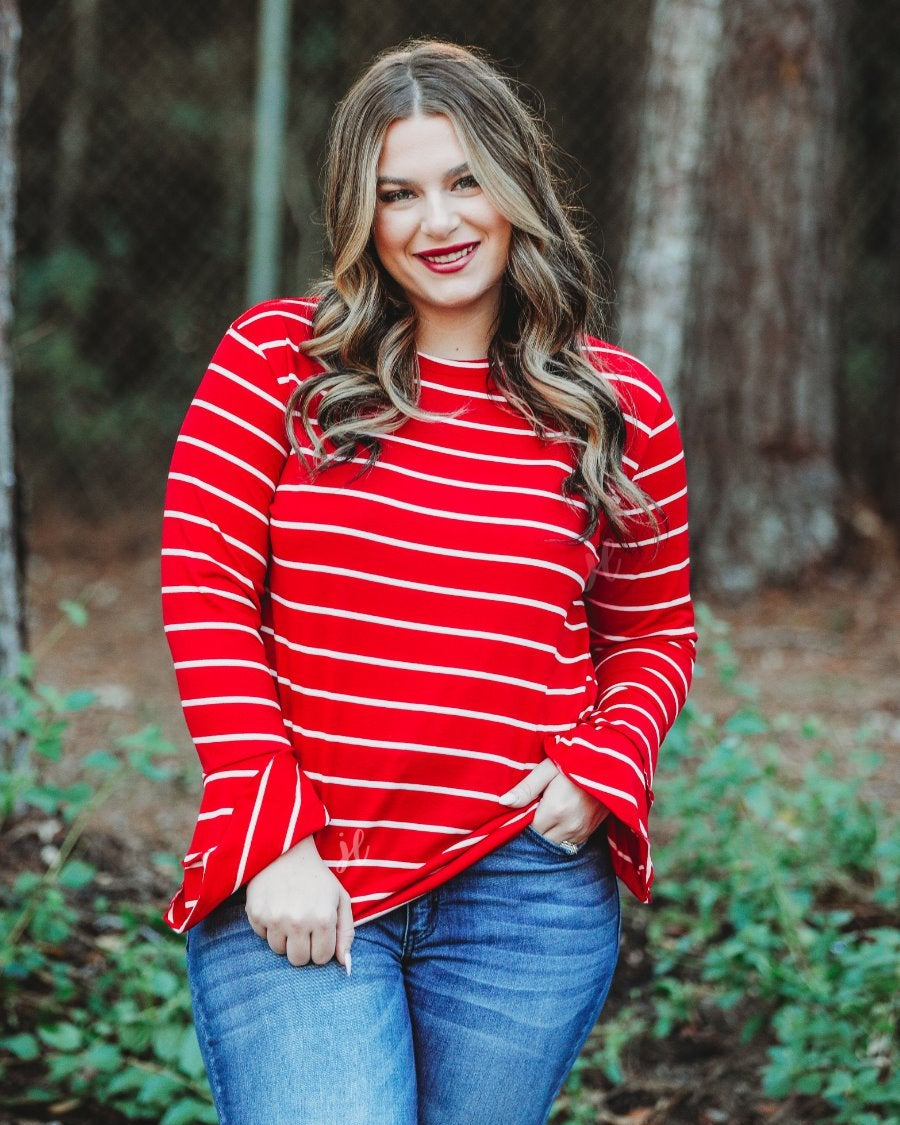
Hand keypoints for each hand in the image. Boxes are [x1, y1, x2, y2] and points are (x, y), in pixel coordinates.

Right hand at [245, 836, 354, 970]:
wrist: (286, 850)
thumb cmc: (317, 877)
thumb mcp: (340, 898)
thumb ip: (346, 932)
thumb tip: (345, 963)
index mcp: (323, 918)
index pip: (321, 958)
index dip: (321, 947)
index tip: (318, 933)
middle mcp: (299, 921)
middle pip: (298, 960)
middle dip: (302, 948)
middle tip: (303, 927)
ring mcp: (275, 918)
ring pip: (279, 950)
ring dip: (284, 938)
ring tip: (289, 914)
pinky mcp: (256, 914)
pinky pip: (262, 936)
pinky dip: (268, 927)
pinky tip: (275, 906)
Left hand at [498, 759, 609, 844]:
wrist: (612, 764)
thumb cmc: (577, 761)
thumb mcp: (548, 768)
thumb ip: (526, 788)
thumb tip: (503, 802)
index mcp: (555, 810)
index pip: (529, 828)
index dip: (523, 819)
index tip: (524, 807)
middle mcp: (569, 826)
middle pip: (541, 839)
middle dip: (534, 829)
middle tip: (534, 810)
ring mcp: (582, 831)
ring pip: (555, 844)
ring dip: (548, 834)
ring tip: (546, 814)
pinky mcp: (591, 832)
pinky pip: (570, 843)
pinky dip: (561, 836)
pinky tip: (559, 820)